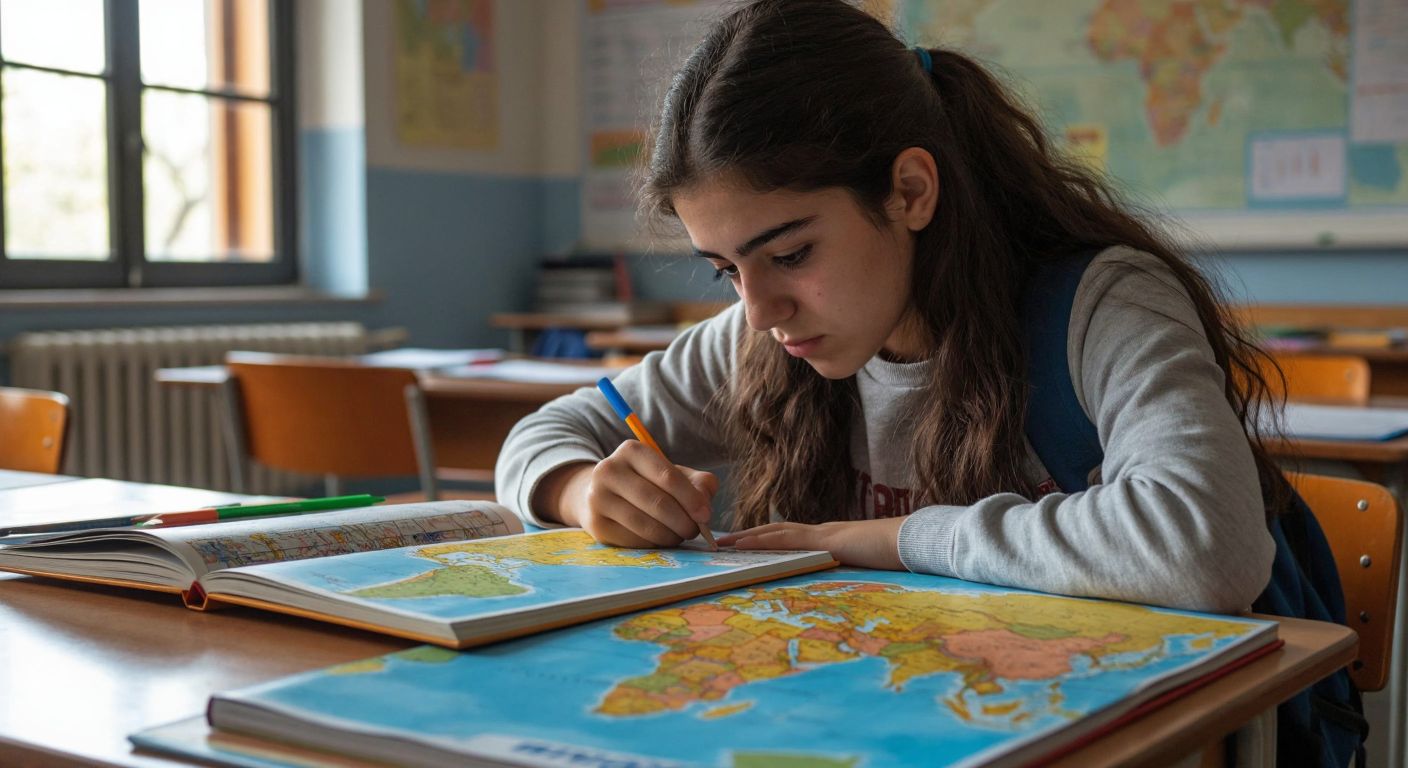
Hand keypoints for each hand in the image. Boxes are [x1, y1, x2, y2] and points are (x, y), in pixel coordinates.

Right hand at [547, 441, 717, 547]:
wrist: (600, 493)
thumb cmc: (645, 482)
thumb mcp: (671, 473)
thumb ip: (697, 482)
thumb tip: (705, 504)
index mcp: (631, 451)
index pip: (667, 477)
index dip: (691, 499)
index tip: (705, 515)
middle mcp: (609, 470)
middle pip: (657, 502)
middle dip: (683, 521)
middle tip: (694, 530)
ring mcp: (598, 498)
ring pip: (645, 524)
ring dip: (670, 535)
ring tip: (679, 536)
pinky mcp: (595, 524)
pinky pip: (633, 540)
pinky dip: (653, 544)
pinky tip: (659, 539)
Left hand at [716, 517, 906, 569]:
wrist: (913, 543)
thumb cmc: (896, 557)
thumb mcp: (868, 567)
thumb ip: (852, 570)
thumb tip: (844, 583)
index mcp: (830, 541)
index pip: (791, 538)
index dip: (766, 539)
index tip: (744, 545)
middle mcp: (822, 533)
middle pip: (777, 532)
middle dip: (748, 537)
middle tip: (721, 542)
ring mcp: (823, 534)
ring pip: (776, 532)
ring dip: (747, 537)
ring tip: (723, 542)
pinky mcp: (825, 540)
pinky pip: (787, 539)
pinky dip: (762, 541)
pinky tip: (744, 544)